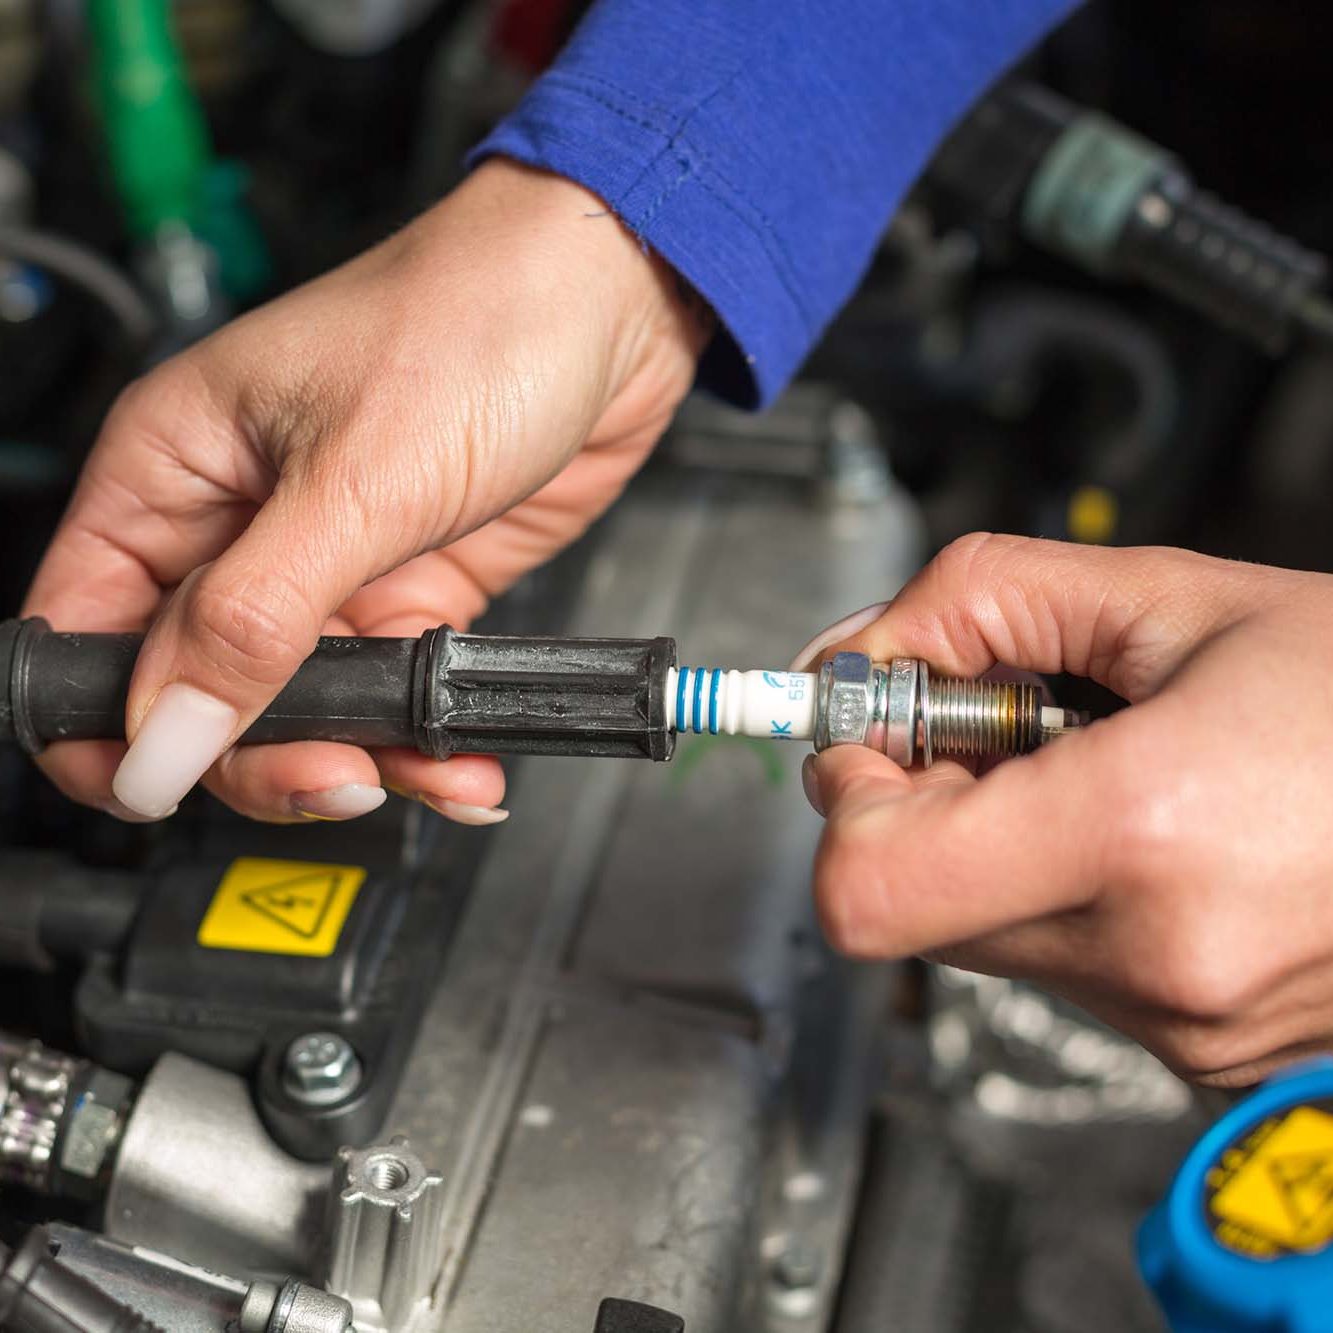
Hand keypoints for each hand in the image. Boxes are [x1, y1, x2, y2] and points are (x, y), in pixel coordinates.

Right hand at [24, 161, 703, 823]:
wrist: (608, 304)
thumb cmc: (475, 321)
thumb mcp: (353, 480)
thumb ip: (251, 619)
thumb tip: (161, 735)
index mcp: (172, 472)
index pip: (81, 631)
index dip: (106, 725)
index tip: (168, 782)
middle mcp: (238, 526)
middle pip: (195, 693)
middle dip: (259, 754)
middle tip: (335, 773)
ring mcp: (327, 566)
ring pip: (301, 708)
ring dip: (358, 756)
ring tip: (421, 767)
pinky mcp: (410, 589)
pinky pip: (391, 692)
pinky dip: (423, 737)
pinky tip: (461, 760)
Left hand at [801, 533, 1332, 1086]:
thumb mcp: (1174, 595)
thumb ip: (981, 601)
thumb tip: (858, 650)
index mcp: (1141, 833)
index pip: (866, 884)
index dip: (845, 797)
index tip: (871, 732)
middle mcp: (1156, 959)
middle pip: (911, 902)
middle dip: (922, 801)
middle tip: (998, 723)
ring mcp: (1185, 1026)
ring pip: (983, 932)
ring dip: (1001, 842)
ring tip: (1110, 769)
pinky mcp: (1203, 1053)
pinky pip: (1062, 964)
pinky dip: (1064, 888)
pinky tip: (1153, 829)